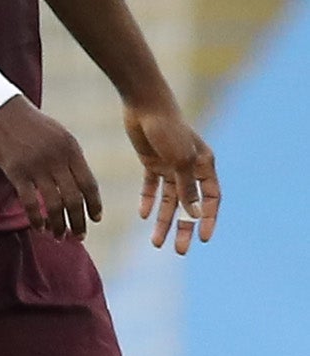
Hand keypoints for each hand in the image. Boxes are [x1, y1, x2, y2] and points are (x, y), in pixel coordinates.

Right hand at [0, 98, 99, 239]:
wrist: (2, 110)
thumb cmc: (32, 124)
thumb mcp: (59, 136)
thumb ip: (70, 159)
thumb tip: (79, 185)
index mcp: (72, 150)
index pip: (89, 184)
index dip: (94, 205)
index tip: (96, 219)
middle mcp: (57, 160)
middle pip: (74, 198)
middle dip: (78, 221)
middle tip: (77, 236)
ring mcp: (37, 166)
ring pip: (54, 204)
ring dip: (58, 224)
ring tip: (58, 235)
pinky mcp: (16, 171)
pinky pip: (30, 201)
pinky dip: (36, 218)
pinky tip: (38, 227)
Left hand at [124, 93, 217, 252]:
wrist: (144, 105)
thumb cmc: (168, 129)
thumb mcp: (180, 160)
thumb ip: (187, 188)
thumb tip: (196, 215)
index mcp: (205, 165)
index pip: (212, 199)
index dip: (208, 219)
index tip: (202, 238)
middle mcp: (190, 167)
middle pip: (189, 205)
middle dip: (184, 228)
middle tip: (180, 250)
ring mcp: (170, 165)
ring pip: (169, 200)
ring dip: (163, 220)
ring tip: (156, 242)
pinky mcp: (151, 162)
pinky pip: (151, 187)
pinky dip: (148, 200)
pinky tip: (143, 215)